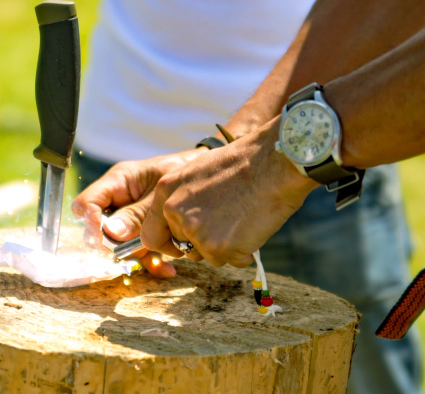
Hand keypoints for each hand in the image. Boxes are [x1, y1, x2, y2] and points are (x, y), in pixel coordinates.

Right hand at [72, 149, 204, 277]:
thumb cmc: (184, 172)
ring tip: (172, 251)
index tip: (105, 242)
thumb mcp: (161, 192)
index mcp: (119, 182)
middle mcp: (120, 200)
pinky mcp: (145, 232)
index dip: (91, 224)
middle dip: (120, 245)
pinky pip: (139, 253)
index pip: (86, 204)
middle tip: (141, 249)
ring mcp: (131, 218)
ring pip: (121, 246)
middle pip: (101, 230)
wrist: (211, 176)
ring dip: (142, 255)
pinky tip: (168, 269)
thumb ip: (138, 213)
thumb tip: (111, 233)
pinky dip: (152, 263)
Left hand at [140, 118, 318, 267]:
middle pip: (183, 247)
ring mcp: (196, 232)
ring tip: (242, 218)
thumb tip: (180, 221)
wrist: (273, 163)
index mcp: (167, 191)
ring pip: (207, 255)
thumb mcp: (198, 171)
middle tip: (228, 222)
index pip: (151, 234)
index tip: (182, 245)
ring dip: (224, 246)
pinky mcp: (218, 247)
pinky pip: (230, 261)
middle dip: (203, 242)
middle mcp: (176, 212)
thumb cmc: (243, 163)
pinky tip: (253, 226)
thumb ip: (183, 197)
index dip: (168, 243)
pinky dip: (244, 251)